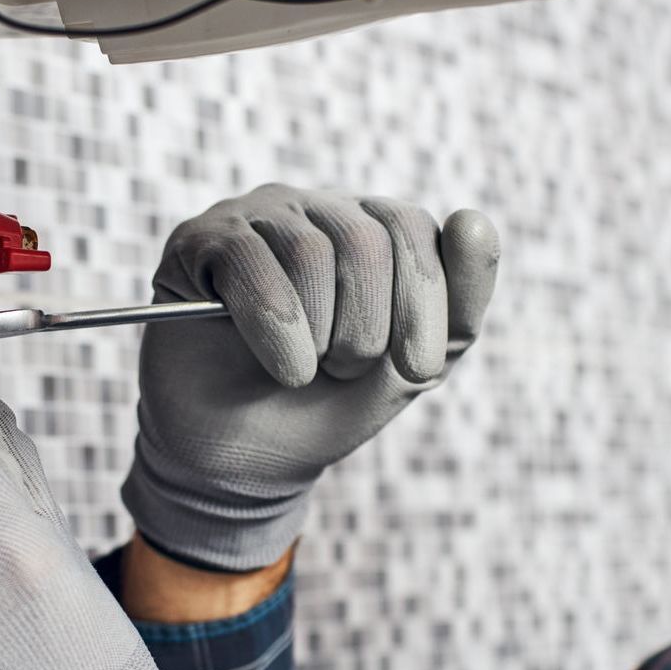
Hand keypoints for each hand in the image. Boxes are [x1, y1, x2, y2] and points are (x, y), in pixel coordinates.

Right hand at [122, 184, 499, 570]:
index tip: (418, 369)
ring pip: (309, 253)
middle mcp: (312, 210)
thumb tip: (473, 219)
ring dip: (317, 337)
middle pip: (364, 238)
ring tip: (301, 373)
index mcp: (369, 229)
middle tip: (344, 371)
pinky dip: (272, 326)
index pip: (412, 227)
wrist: (241, 458)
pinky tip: (277, 364)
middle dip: (367, 329)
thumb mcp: (408, 367)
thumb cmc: (323, 406)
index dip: (424, 301)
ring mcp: (252, 219)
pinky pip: (248, 262)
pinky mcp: (198, 242)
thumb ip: (457, 305)